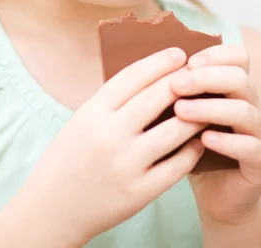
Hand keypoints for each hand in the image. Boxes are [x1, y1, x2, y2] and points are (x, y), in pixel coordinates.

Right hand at [17, 48, 205, 245]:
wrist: (53, 208)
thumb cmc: (69, 157)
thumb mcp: (82, 120)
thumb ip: (112, 102)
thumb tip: (151, 76)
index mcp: (92, 112)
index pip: (132, 77)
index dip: (158, 62)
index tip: (178, 52)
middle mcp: (109, 135)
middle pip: (155, 98)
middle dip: (181, 80)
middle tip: (199, 71)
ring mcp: (126, 165)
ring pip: (174, 131)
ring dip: (195, 115)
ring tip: (207, 105)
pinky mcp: (139, 192)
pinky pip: (177, 166)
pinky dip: (192, 150)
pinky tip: (198, 140)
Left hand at [170, 44, 260, 226]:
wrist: (216, 196)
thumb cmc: (193, 147)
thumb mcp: (183, 115)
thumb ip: (176, 92)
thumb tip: (145, 65)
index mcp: (235, 89)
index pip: (237, 57)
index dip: (214, 54)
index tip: (185, 61)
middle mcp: (253, 105)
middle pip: (240, 78)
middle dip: (206, 78)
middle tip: (175, 84)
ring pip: (245, 111)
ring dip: (210, 107)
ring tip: (180, 111)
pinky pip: (252, 147)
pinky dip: (228, 141)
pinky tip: (204, 140)